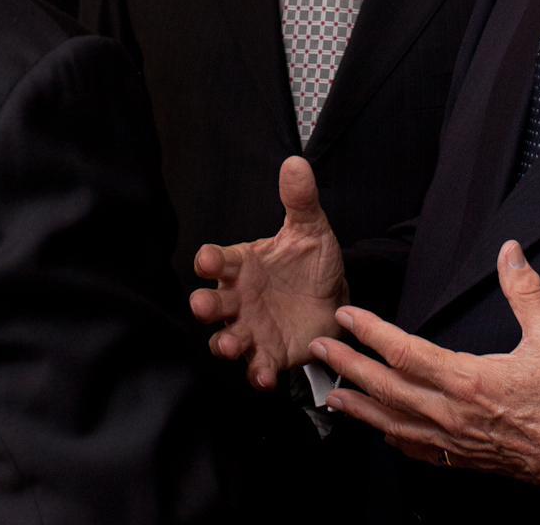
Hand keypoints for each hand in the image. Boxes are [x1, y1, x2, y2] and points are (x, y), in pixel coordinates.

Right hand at [190, 156, 348, 388]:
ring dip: (224, 343)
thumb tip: (295, 162)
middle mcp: (239, 298)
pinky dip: (257, 373)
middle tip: (204, 306)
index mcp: (243, 265)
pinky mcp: (268, 354)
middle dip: (205, 306)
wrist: (335, 298)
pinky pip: (256, 367)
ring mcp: (251, 328)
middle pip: (212, 303)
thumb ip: (300, 199)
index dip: (210, 260)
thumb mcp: (310, 229)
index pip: (217, 260)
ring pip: (226, 338)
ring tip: (228, 345)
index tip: (209, 260)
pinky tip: (264, 375)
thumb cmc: (311, 263)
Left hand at [310, 240, 539, 492]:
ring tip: (332, 395)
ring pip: (394, 424)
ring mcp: (458, 441)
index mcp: (470, 381)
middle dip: (348, 366)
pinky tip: (382, 432)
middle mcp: (455, 415)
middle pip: (387, 389)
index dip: (371, 332)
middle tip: (318, 351)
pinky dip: (393, 437)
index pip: (405, 352)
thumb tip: (510, 253)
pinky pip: (418, 450)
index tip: (347, 317)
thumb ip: (526, 290)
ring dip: (359, 407)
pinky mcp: (467, 459)